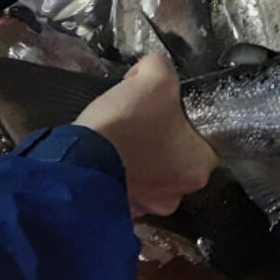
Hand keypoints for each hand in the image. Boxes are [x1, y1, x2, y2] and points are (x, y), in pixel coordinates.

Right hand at [75, 54, 216, 215]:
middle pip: (177, 156)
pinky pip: (128, 188)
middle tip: (140, 122)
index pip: (204, 137)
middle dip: (161, 139)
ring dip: (141, 159)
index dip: (184, 118)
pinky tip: (110, 158)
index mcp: (200, 166)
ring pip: (153, 174)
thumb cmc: (124, 123)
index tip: (164, 110)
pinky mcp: (121, 212)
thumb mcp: (154, 77)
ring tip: (122, 140)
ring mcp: (149, 207)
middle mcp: (180, 193)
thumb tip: (151, 70)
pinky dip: (121, 174)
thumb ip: (161, 67)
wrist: (76, 162)